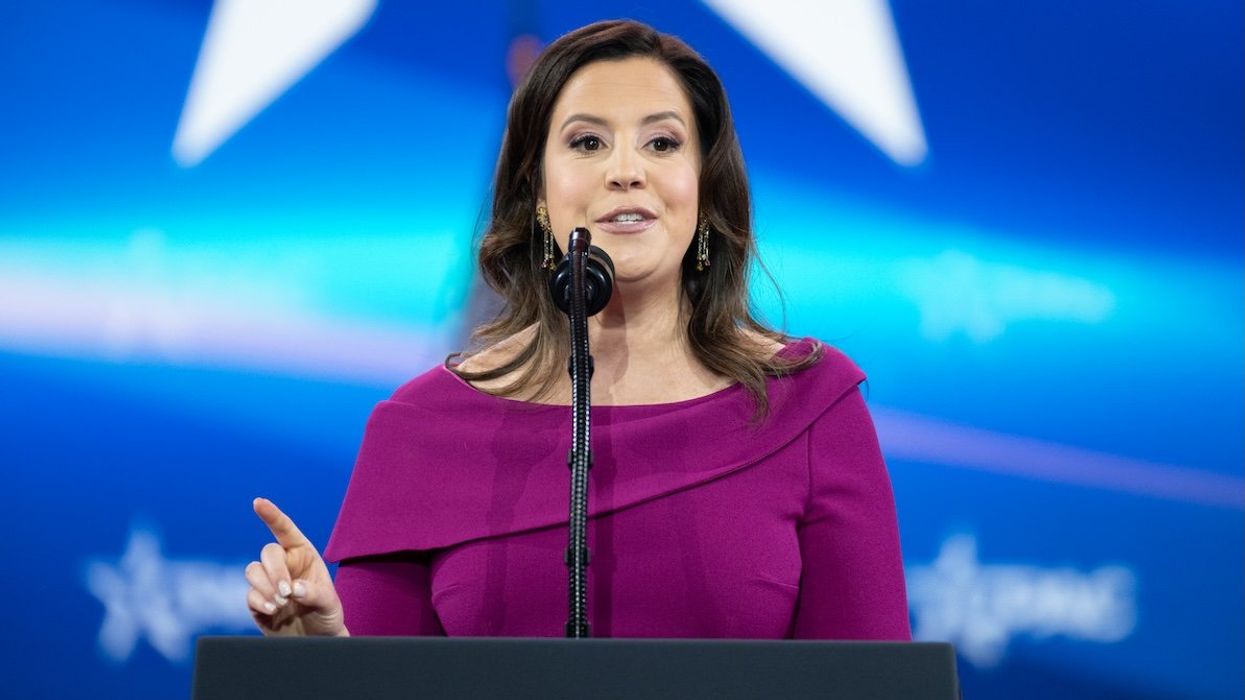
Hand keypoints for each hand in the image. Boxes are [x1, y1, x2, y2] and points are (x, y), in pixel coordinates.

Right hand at [245, 498, 347, 636]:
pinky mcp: (257, 601)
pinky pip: (250, 594)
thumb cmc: (326, 614)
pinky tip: (273, 611)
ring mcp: (268, 582)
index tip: (258, 502)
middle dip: (275, 571)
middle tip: (286, 592)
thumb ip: (314, 593)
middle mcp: (284, 564)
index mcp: (303, 554)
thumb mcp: (329, 603)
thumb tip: (293, 589)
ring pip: (253, 571)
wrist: (316, 640)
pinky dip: (260, 601)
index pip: (286, 530)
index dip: (272, 515)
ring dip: (266, 586)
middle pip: (268, 553)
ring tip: (282, 603)